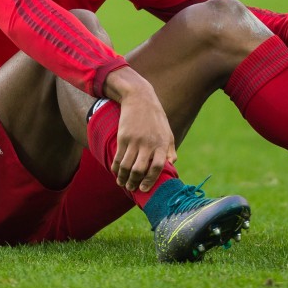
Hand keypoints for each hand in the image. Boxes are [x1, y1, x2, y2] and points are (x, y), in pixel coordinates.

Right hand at [102, 67, 176, 191]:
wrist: (140, 99)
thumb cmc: (156, 118)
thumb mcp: (168, 132)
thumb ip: (170, 150)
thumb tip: (172, 166)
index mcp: (162, 144)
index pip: (157, 167)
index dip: (151, 180)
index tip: (145, 188)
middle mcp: (148, 144)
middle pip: (140, 170)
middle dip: (134, 182)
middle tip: (132, 188)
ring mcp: (134, 141)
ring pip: (126, 166)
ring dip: (123, 178)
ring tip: (122, 183)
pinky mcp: (123, 137)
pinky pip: (118, 157)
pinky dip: (115, 168)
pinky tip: (116, 172)